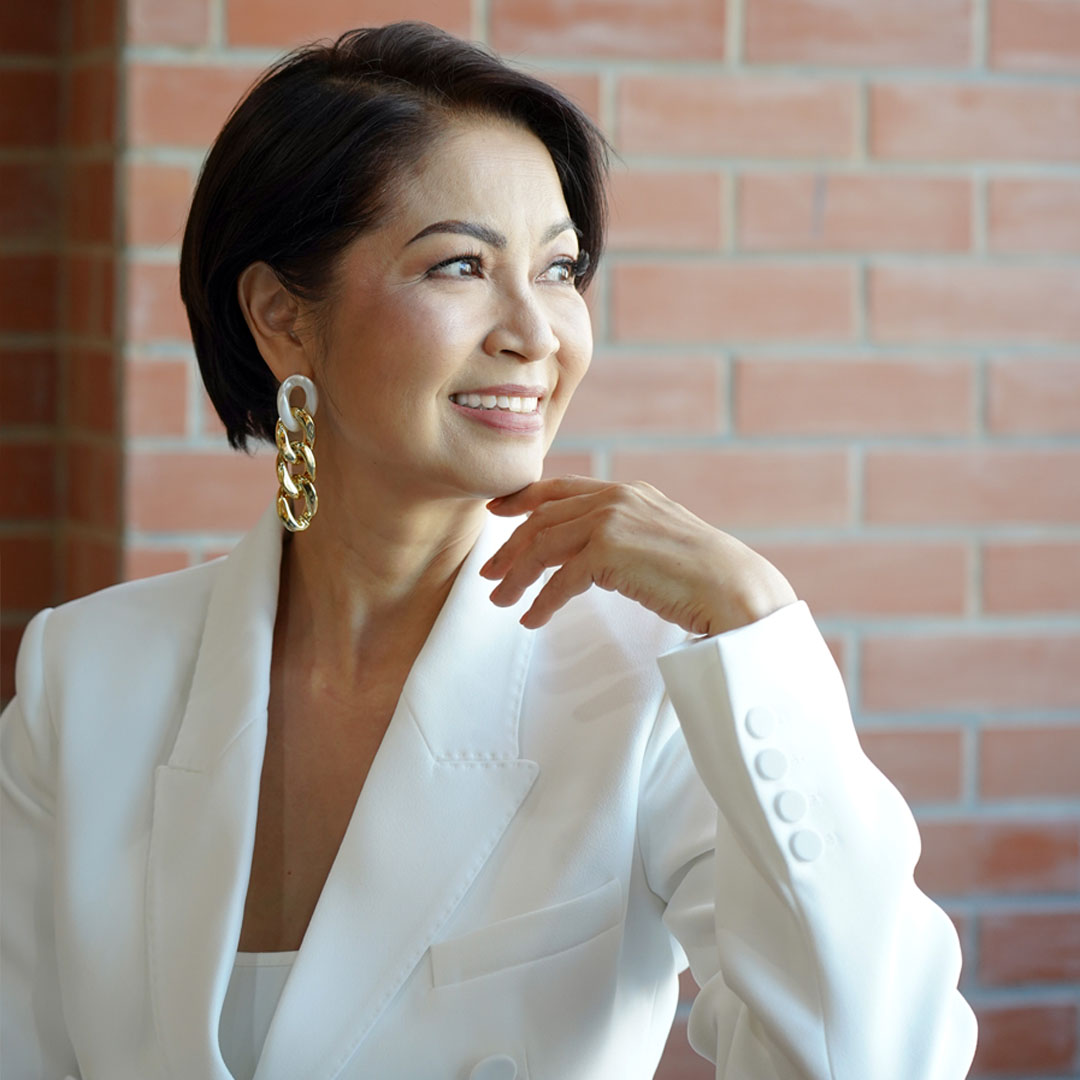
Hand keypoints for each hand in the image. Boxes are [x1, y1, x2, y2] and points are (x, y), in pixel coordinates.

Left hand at [479, 476, 797, 634]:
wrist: (734, 588)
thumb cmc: (702, 576)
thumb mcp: (657, 539)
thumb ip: (623, 533)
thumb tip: (589, 552)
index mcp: (626, 492)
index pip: (561, 488)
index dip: (522, 498)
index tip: (496, 511)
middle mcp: (616, 498)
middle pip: (543, 519)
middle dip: (510, 547)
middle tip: (489, 574)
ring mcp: (612, 520)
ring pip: (544, 546)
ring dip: (517, 577)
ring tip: (501, 601)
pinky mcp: (610, 551)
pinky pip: (561, 579)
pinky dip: (542, 602)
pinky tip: (532, 619)